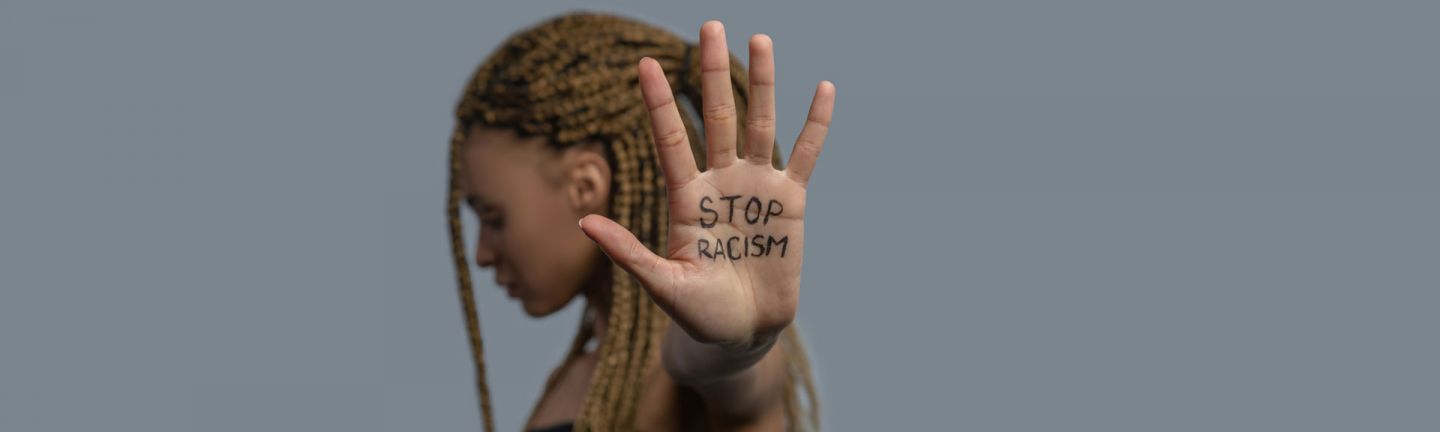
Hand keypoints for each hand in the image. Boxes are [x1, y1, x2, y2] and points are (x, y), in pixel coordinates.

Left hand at [579, 21, 834, 346]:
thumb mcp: (662, 283)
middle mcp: (719, 182)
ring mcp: (755, 188)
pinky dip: (814, 124)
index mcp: (686, 198)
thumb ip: (628, 252)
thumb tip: (584, 222)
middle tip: (708, 25)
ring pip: (758, 123)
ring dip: (760, 82)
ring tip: (760, 39)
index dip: (660, 103)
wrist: (743, 333)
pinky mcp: (789, 203)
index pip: (671, 139)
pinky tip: (822, 89)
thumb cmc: (698, 313)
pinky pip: (804, 155)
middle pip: (715, 116)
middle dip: (710, 72)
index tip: (646, 63)